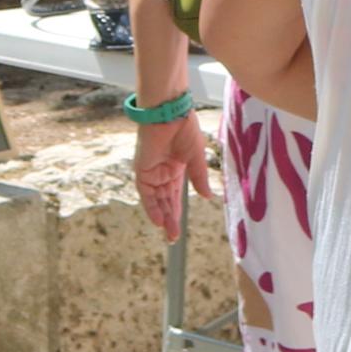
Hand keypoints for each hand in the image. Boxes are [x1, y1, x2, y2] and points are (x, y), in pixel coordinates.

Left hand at [133, 110, 218, 240]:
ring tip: (169, 233)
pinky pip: (146, 192)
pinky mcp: (143, 169)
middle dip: (169, 220)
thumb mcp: (196, 157)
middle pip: (165, 202)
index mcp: (176, 169)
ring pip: (156, 200)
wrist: (170, 113)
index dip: (176, 213)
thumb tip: (208, 196)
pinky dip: (151, 206)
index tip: (179, 231)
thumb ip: (199, 178)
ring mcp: (152, 172)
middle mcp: (162, 173)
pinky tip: (158, 219)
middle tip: (173, 238)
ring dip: (162, 216)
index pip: (174, 197)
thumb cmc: (185, 129)